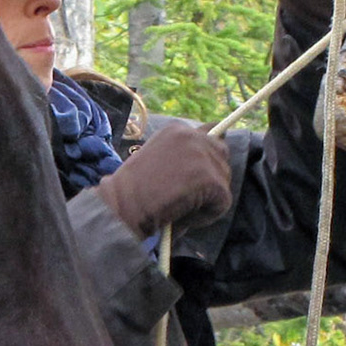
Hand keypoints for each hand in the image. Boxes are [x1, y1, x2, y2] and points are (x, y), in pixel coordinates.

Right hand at [94, 120, 232, 237]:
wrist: (122, 205)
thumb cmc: (132, 190)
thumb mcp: (157, 160)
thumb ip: (182, 155)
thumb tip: (213, 155)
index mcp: (177, 129)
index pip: (209, 136)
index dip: (204, 158)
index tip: (192, 175)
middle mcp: (192, 136)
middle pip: (221, 154)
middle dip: (211, 175)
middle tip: (188, 194)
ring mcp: (204, 156)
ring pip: (222, 181)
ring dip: (207, 197)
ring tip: (180, 207)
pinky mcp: (212, 180)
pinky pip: (221, 203)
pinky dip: (206, 215)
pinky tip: (182, 216)